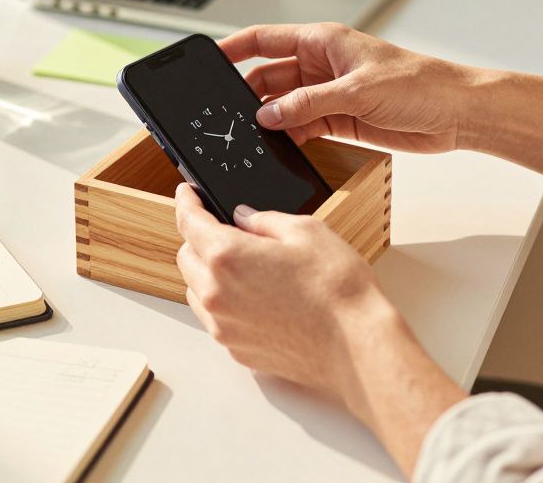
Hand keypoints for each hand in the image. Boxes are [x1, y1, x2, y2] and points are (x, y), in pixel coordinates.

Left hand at [173, 182, 396, 398]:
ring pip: (195, 290)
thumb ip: (265, 221)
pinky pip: (214, 319)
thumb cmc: (338, 290)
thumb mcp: (307, 232)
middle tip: (224, 230)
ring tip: (242, 267)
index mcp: (227, 256)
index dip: (186, 201)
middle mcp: (216, 293)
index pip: (189, 221)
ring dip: (206, 273)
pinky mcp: (236, 349)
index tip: (187, 194)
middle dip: (198, 239)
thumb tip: (243, 218)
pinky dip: (221, 303)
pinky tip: (252, 297)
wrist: (357, 347)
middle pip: (185, 257)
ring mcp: (224, 325)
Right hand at [219, 23, 475, 152]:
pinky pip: (300, 127)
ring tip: (247, 137)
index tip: (205, 61)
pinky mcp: (338, 120)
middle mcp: (320, 65)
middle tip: (223, 116)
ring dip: (267, 120)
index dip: (232, 48)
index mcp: (322, 42)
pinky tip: (276, 149)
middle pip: (267, 77)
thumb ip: (308, 104)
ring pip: (282, 106)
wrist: (458, 113)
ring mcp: (327, 94)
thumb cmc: (421, 84)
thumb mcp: (357, 91)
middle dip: (245, 95)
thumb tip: (268, 115)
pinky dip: (287, 138)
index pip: (263, 39)